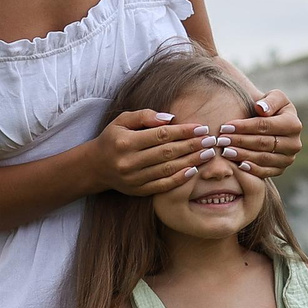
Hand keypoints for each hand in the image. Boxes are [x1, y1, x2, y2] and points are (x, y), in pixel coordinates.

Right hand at [87, 108, 220, 197]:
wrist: (96, 166)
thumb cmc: (113, 139)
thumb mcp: (122, 121)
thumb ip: (144, 116)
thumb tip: (170, 119)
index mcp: (125, 142)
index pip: (160, 135)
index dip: (183, 131)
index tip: (201, 127)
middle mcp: (129, 161)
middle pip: (167, 152)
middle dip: (192, 145)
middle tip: (211, 140)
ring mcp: (134, 178)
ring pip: (168, 169)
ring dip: (191, 161)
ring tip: (208, 154)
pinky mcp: (138, 191)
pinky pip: (163, 185)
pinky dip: (180, 179)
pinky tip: (194, 170)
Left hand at [219, 88, 301, 179]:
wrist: (274, 124)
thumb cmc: (271, 108)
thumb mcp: (274, 97)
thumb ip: (270, 100)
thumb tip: (261, 108)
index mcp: (294, 124)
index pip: (265, 126)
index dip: (244, 127)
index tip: (225, 127)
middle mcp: (294, 144)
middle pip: (263, 143)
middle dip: (240, 141)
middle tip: (221, 140)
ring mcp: (288, 159)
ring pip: (263, 158)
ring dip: (242, 155)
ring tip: (225, 151)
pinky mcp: (281, 169)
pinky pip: (265, 172)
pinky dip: (251, 170)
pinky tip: (238, 165)